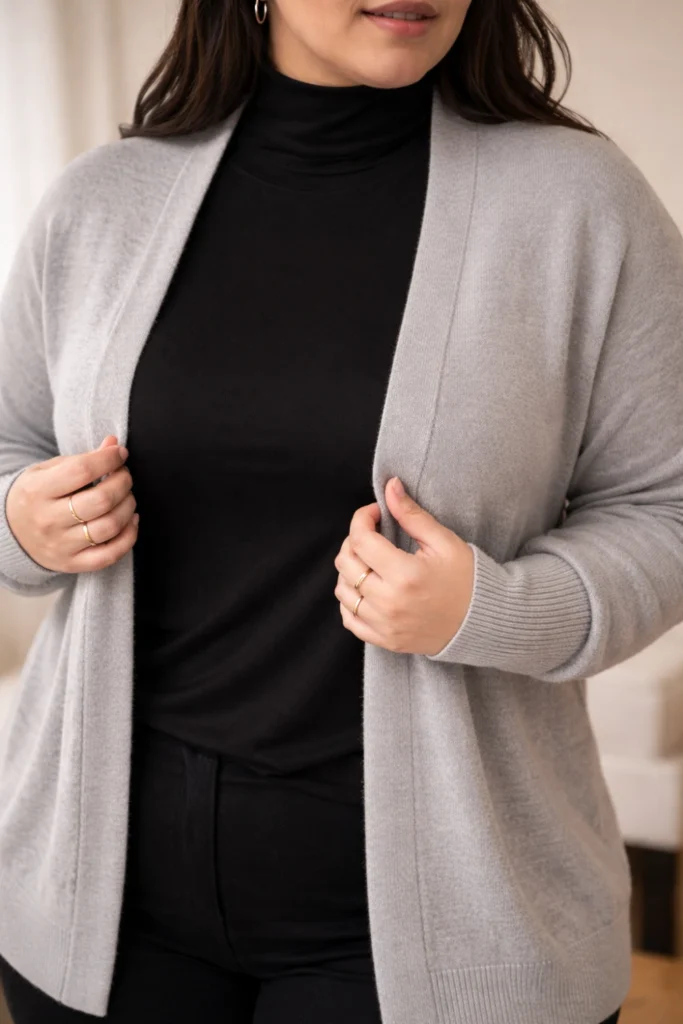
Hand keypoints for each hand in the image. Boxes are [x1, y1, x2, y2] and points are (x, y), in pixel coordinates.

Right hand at [6, 435, 139, 573]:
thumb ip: (82, 458)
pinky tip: (130, 521)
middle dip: (123, 482)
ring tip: (127, 497)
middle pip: (101, 500)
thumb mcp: (47, 471)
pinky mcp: (73, 563)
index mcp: (38, 490)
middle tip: (124, 476)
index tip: (119, 453)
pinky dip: (128, 537)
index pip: (82, 470)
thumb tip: (113, 444)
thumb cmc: (35, 496)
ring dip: (128, 507)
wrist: (10, 532)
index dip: (108, 459)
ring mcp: (61, 545)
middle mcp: (48, 520)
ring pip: (109, 526)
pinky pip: (110, 554)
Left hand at [334, 476, 474, 655]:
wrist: (481, 621)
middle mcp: (389, 602)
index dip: (362, 518)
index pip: (361, 539)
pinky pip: (349, 619)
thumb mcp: (443, 541)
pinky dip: (350, 601)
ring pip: (342, 591)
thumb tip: (390, 486)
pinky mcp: (385, 640)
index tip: (375, 513)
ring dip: (349, 570)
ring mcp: (384, 624)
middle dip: (354, 540)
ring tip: (369, 561)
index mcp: (404, 574)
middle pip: (346, 563)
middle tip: (372, 535)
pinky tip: (365, 588)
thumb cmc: (467, 578)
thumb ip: (411, 514)